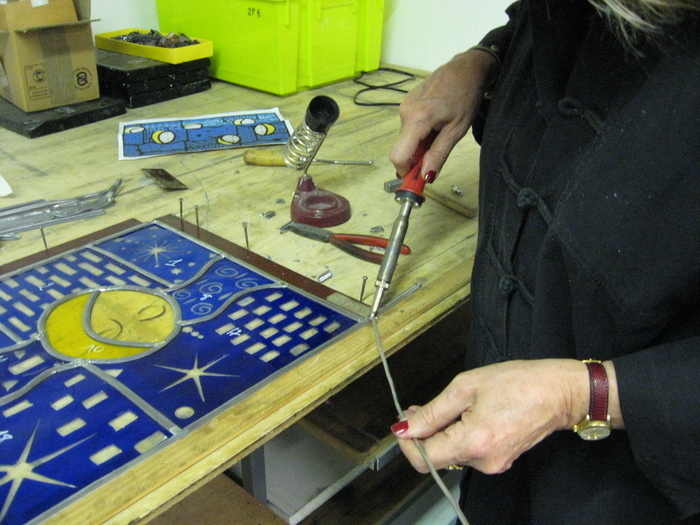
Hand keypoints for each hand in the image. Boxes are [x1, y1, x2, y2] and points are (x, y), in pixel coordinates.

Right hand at [390, 49, 498, 179]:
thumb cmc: (466, 96)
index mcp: (417, 119)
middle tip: (437, 157)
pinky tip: (435, 124)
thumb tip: (426, 177)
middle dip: (416, 159)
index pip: (399, 156)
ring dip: (419, 145)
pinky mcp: (407, 102)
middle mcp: (405, 112)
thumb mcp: (457, 131)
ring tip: (440, 134)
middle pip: (402, 148)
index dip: (406, 171)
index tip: (418, 178)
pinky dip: (419, 134)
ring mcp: (404, 106)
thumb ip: (439, 155)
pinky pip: (408, 127)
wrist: (466, 68)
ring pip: (406, 139)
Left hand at [391, 359, 592, 473]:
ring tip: (449, 405)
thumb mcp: (467, 387)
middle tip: (420, 408)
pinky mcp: (501, 460)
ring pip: (453, 453)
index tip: (404, 422)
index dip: (408, 442)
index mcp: (473, 442)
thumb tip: (405, 427)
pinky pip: (469, 452)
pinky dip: (459, 435)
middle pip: (438, 456)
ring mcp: (494, 464)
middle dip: (424, 433)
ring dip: (442, 432)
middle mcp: (483, 461)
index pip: (425, 458)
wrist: (559, 392)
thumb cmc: (518, 383)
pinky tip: (465, 414)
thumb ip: (432, 412)